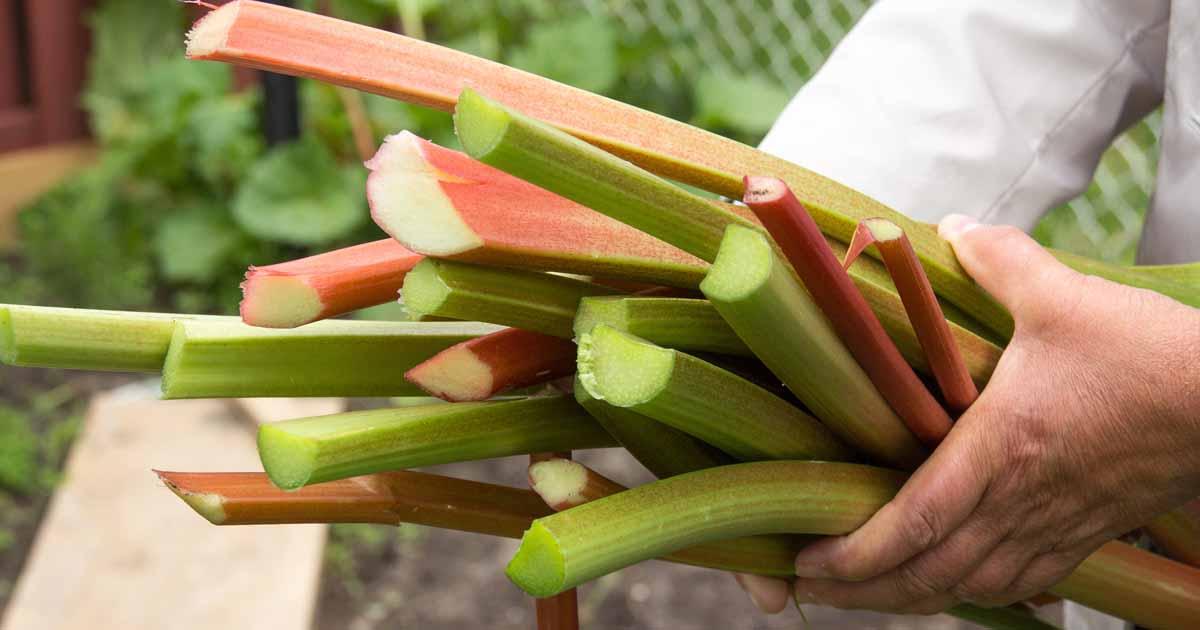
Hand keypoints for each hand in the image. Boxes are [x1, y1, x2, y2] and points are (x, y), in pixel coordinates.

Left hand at [786, 215, 1199, 613]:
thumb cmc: (1149, 355)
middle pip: (928, 573)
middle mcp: (1020, 502)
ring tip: (868, 595)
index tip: (806, 561)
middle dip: (863, 590)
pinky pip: (1020, 582)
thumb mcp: (1063, 295)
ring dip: (911, 598)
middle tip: (812, 589)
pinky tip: (955, 586)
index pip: (911, 522)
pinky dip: (974, 592)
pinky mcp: (1087, 532)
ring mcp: (1056, 525)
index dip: (854, 552)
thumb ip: (999, 262)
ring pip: (970, 587)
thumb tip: (953, 228)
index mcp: (999, 450)